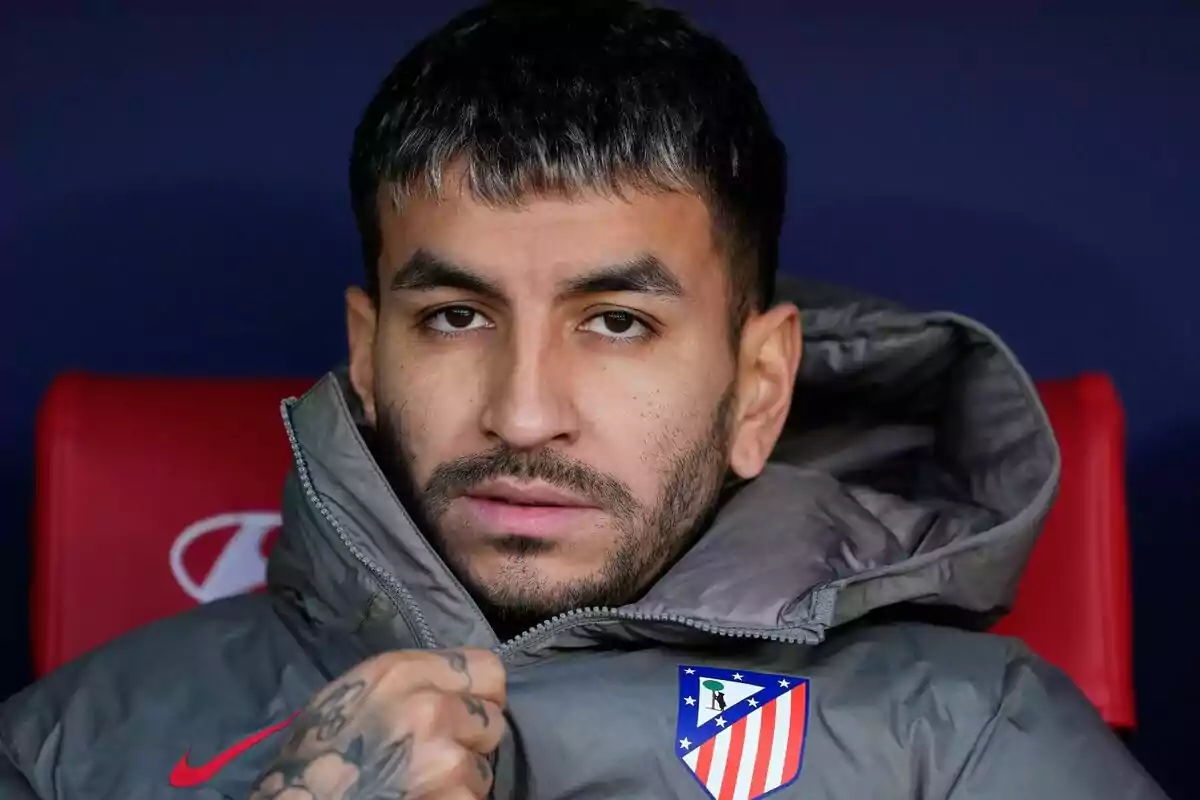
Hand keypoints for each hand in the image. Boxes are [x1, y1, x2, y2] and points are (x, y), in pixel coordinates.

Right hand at [249, 648, 506, 799]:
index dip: (480, 695)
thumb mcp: (351, 696)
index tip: (466, 711)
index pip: (488, 669)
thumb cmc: (312, 758)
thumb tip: (451, 689)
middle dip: (471, 742)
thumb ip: (407, 685)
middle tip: (438, 756)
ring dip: (458, 782)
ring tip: (419, 785)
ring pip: (482, 769)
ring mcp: (444, 760)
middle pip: (492, 719)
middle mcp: (430, 709)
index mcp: (402, 673)